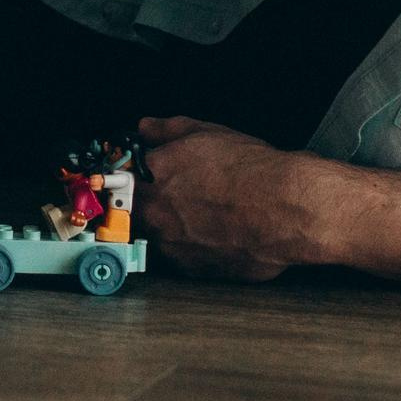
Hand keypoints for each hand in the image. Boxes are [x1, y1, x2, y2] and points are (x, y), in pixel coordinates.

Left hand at [132, 115, 311, 281]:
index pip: (113, 180)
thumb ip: (165, 130)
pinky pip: (184, 257)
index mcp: (148, 180)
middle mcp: (154, 217)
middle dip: (149, 202)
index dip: (122, 177)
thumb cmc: (250, 171)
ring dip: (174, 226)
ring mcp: (171, 248)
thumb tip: (146, 129)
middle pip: (134, 211)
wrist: (287, 208)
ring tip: (207, 210)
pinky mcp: (193, 271)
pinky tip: (218, 229)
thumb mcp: (203, 132)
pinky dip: (195, 245)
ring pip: (159, 236)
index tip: (127, 176)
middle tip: (178, 192)